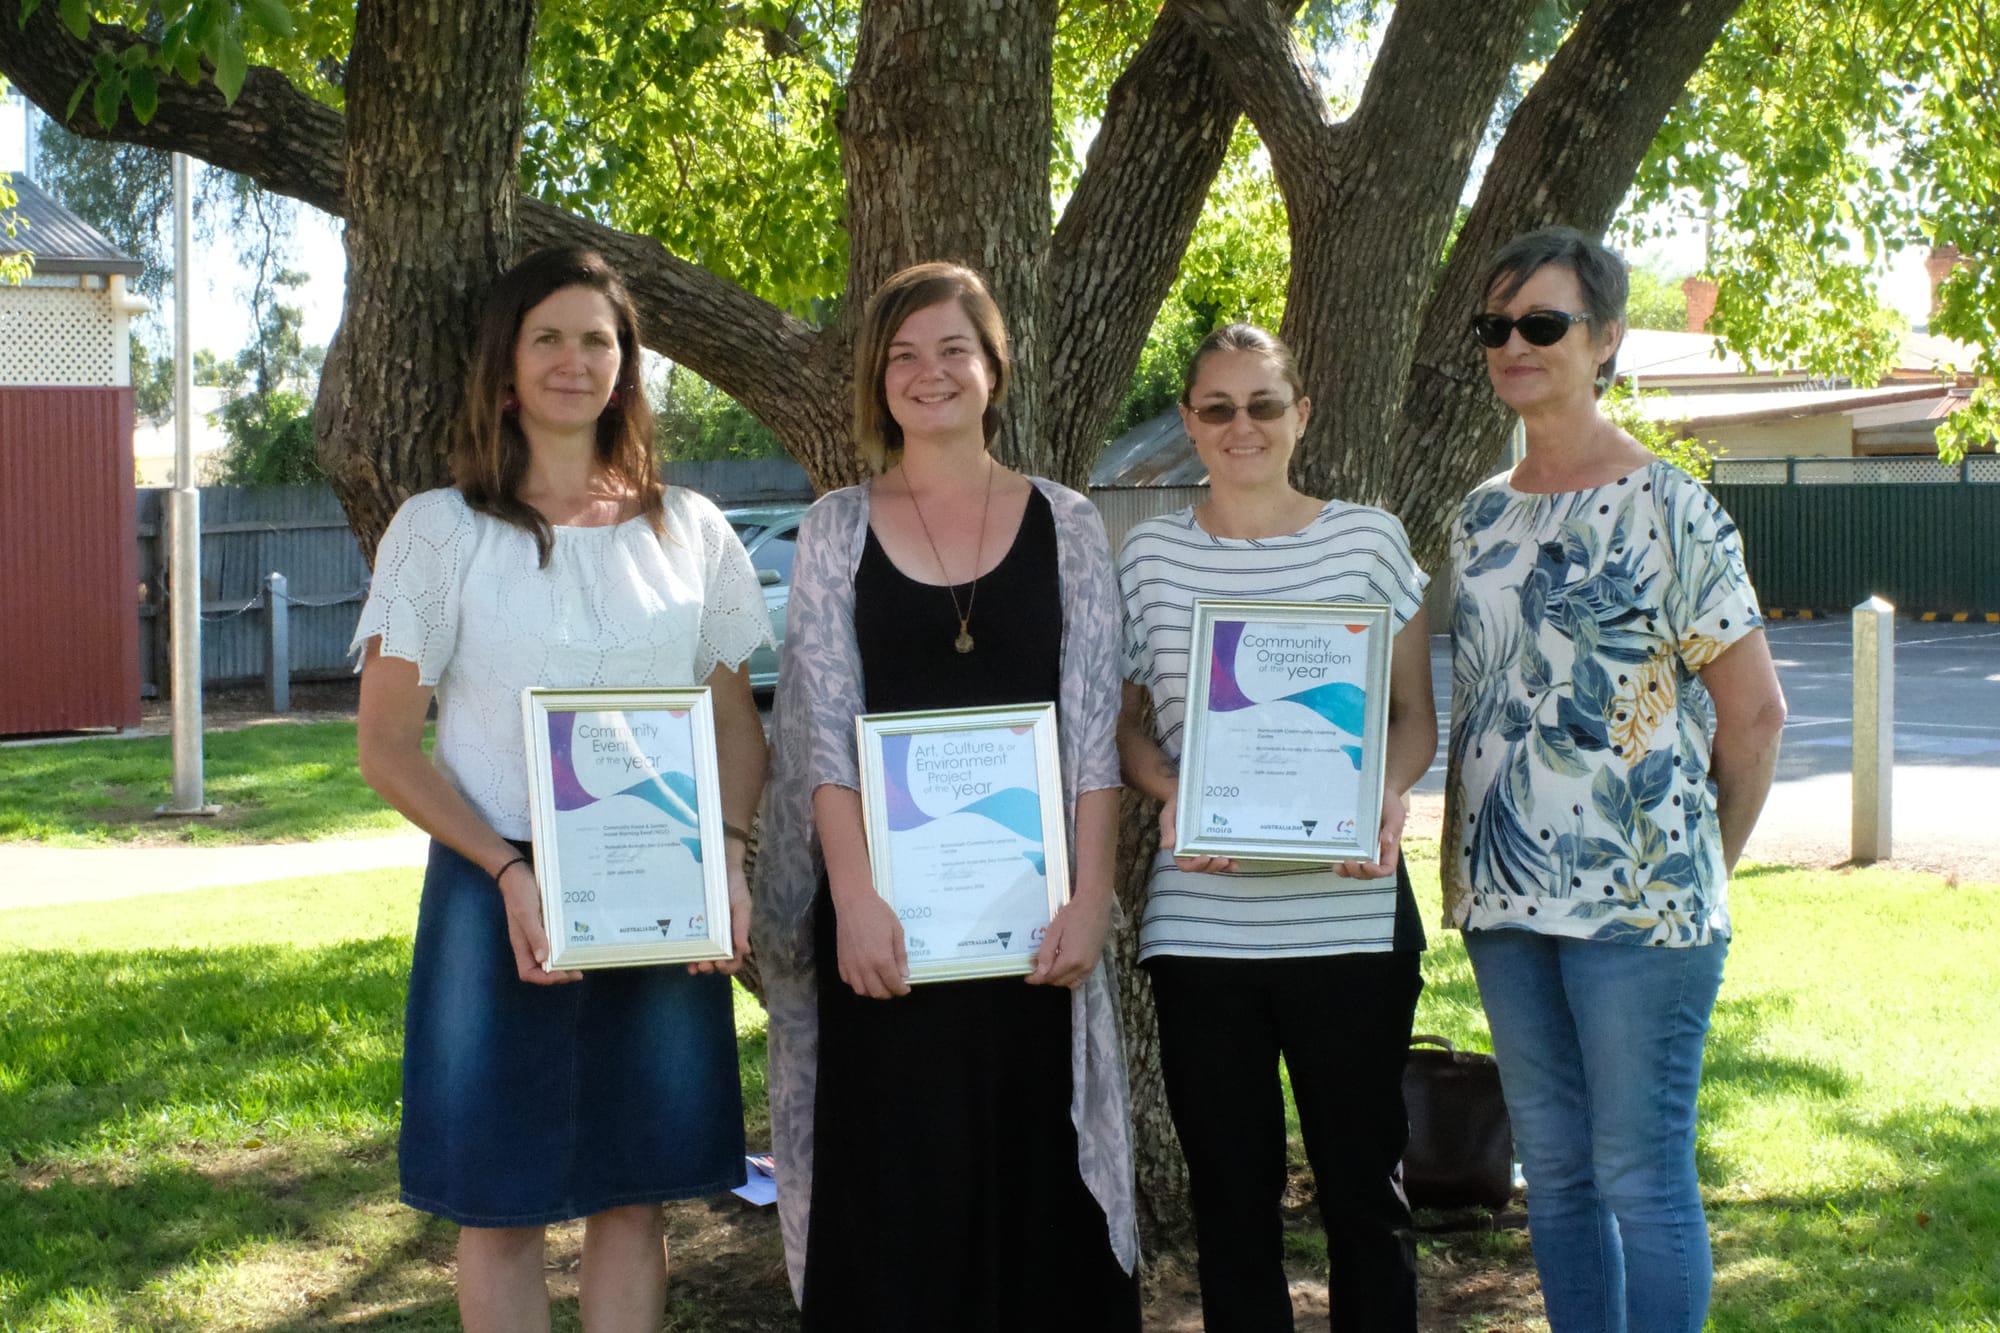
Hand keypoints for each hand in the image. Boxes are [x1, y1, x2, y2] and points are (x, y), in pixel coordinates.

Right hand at [497, 861, 582, 984]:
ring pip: (548, 957)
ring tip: (579, 960)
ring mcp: (535, 935)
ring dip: (562, 962)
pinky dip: (563, 946)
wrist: (516, 873)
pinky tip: (575, 942)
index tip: (564, 973)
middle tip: (578, 970)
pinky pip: (553, 942)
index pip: (528, 973)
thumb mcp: (528, 913)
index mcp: (521, 944)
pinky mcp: (542, 925)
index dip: (545, 978)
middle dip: (558, 973)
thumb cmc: (520, 893)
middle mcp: (528, 943)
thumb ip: (535, 935)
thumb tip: (543, 958)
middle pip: (540, 969)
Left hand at [690, 860, 752, 975]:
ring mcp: (705, 933)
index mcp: (735, 934)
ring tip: (693, 966)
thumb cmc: (734, 885)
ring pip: (702, 955)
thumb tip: (746, 951)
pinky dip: (688, 953)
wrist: (718, 864)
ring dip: (698, 964)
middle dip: (711, 967)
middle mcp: (720, 937)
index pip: (735, 958)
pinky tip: (684, 957)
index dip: (728, 966)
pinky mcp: (692, 925)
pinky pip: (690, 943)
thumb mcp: (742, 905)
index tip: (719, 963)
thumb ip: (742, 927)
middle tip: (704, 966)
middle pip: (716, 961)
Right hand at [832, 886, 909, 999]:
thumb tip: (904, 975)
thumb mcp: (897, 932)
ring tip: (880, 983)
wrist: (854, 903)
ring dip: (873, 991)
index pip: (893, 984)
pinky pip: (848, 981)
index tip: (906, 989)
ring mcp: (851, 965)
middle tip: (895, 986)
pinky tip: (865, 976)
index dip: (901, 990)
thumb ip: (900, 956)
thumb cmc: (878, 914)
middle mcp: (865, 966)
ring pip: (861, 991)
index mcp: (881, 959)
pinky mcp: (841, 961)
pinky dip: (858, 984)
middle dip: (889, 993)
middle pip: (878, 992)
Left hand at [1027, 893, 1110, 988]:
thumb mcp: (1054, 931)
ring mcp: (1091, 965)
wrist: (1094, 904)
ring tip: (1049, 967)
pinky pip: (1081, 978)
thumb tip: (1040, 972)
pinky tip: (1063, 965)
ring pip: (1071, 983)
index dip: (1036, 979)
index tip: (1027, 977)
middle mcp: (1083, 967)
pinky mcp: (1096, 961)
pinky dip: (1070, 977)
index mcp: (1071, 960)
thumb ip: (1046, 953)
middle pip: (1060, 982)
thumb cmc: (1073, 914)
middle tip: (1035, 968)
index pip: (1050, 976)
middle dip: (1046, 978)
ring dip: (1058, 979)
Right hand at [1160, 793, 1235, 874]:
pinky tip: (1237, 859)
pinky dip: (1230, 862)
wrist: (1189, 793)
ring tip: (1232, 862)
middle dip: (1213, 866)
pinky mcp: (1217, 844)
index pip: (1185, 864)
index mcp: (1179, 848)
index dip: (1195, 865)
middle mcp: (1193, 852)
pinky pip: (1223, 857)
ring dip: (1223, 867)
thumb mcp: (1169, 813)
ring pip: (1214, 865)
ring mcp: (1206, 849)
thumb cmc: (1177, 804)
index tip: (1204, 858)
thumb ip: (1167, 828)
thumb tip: (1166, 845)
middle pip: (1202, 868)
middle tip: (1223, 859)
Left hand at [1334, 788, 1405, 879]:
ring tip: (1338, 865)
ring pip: (1355, 870)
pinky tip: (1332, 857)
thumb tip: (1386, 842)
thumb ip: (1392, 828)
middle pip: (1368, 873)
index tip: (1368, 865)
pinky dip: (1339, 862)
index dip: (1377, 872)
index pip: (1386, 869)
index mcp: (1389, 849)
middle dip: (1358, 872)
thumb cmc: (1390, 804)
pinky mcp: (1352, 845)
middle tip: (1349, 862)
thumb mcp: (1395, 814)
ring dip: (1346, 871)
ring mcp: (1364, 850)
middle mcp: (1376, 853)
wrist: (1380, 793)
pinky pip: (1345, 858)